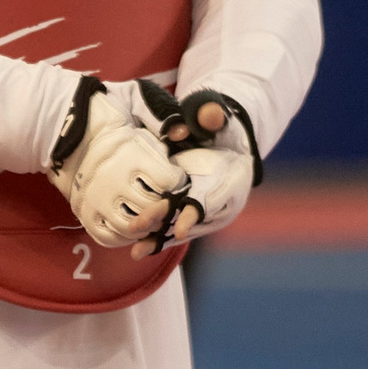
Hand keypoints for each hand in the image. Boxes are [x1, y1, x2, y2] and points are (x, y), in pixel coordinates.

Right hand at [48, 82, 186, 247]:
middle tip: (165, 198)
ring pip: (132, 228)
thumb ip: (160, 115)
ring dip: (147, 224)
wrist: (61, 126)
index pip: (168, 182)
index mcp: (130, 153)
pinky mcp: (84, 213)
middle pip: (153, 209)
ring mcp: (96, 200)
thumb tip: (182, 132)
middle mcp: (112, 180)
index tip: (174, 175)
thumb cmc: (105, 113)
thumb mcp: (134, 101)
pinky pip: (110, 237)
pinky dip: (125, 237)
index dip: (177, 180)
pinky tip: (132, 224)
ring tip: (150, 212)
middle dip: (166, 206)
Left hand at [127, 83, 259, 256]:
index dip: (195, 213)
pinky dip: (159, 238)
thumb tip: (201, 118)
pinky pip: (174, 228)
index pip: (212, 199)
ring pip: (181, 226)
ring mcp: (204, 210)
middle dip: (166, 223)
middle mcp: (219, 201)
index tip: (179, 230)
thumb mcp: (220, 118)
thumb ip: (212, 116)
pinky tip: (138, 249)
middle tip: (140, 228)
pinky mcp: (190, 213)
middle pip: (191, 214)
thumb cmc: (223, 129)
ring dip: (160, 238)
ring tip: (136, 252)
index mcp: (231, 180)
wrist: (231, 145)